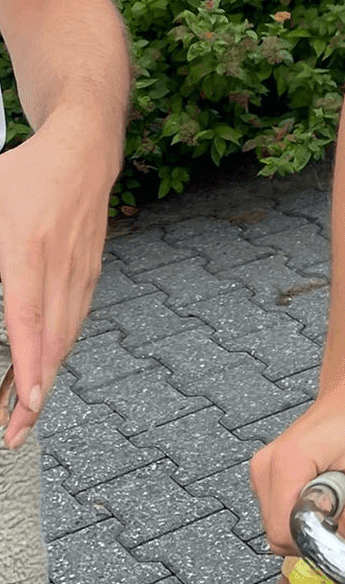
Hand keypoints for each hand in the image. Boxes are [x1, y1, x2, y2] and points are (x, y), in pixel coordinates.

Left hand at [0, 117, 108, 449]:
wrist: (85, 149)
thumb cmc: (25, 171)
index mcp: (28, 247)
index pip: (27, 317)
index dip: (27, 364)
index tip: (27, 401)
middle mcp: (60, 265)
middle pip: (51, 340)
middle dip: (35, 393)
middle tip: (14, 434)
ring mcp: (81, 270)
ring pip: (66, 336)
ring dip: (45, 378)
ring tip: (22, 413)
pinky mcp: (91, 271)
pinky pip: (74, 321)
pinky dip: (58, 352)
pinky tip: (43, 370)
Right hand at [251, 384, 344, 555]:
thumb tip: (343, 548)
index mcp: (287, 464)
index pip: (284, 533)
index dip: (314, 541)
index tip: (338, 525)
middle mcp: (266, 467)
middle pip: (279, 533)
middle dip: (312, 530)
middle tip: (339, 503)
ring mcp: (263, 471)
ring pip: (279, 525)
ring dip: (308, 520)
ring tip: (333, 490)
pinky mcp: (269, 474)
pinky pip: (281, 512)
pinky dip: (302, 510)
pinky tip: (322, 488)